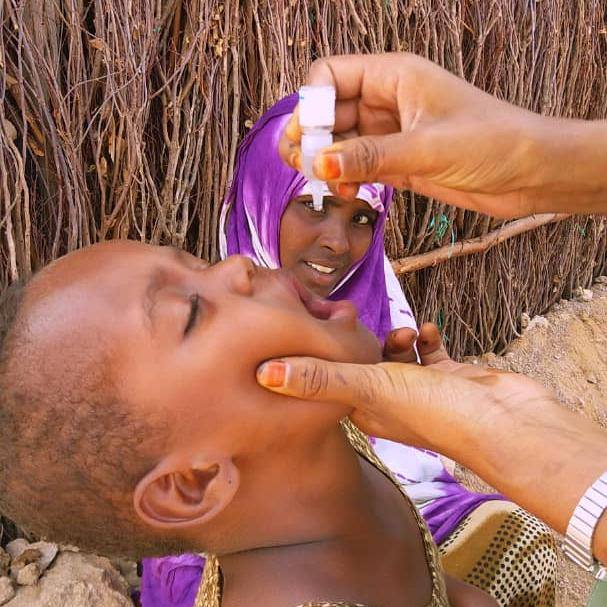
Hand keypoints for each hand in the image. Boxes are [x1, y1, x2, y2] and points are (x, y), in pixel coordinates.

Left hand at [257, 323, 551, 455]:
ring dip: (395, 339)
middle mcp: (387, 403)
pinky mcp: (445, 377)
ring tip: (403, 334)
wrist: (504, 421)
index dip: (318, 359)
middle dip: (359, 342)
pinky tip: (428, 330)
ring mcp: (418, 392)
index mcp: (363, 411)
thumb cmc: (434, 411)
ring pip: (394, 357)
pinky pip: (427, 351)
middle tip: (356, 321)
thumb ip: (319, 379)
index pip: (328, 384)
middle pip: (361, 366)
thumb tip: (262, 375)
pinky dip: (425, 337)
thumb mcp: (370, 387)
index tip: (310, 332)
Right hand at [280, 53, 548, 218]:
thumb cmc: (492, 143)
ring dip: (325, 162)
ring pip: (340, 142)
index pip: (331, 75)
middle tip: (301, 166)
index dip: (311, 104)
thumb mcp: (426, 147)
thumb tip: (319, 164)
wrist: (530, 174)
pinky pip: (357, 166)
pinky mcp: (397, 162)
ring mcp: (391, 133)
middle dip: (311, 137)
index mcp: (395, 76)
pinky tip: (347, 193)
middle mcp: (387, 100)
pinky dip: (346, 179)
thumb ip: (370, 156)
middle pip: (330, 111)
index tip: (306, 137)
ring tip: (321, 185)